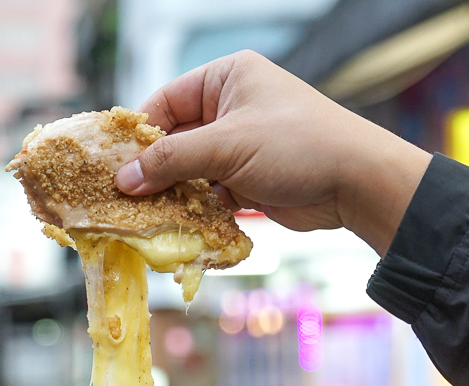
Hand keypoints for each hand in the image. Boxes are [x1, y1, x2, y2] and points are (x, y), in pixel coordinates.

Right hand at [115, 50, 431, 255]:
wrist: (356, 184)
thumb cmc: (296, 145)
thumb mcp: (227, 146)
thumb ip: (171, 161)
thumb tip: (124, 179)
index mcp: (226, 78)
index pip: (165, 102)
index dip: (138, 135)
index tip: (112, 165)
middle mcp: (231, 107)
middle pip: (174, 139)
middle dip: (153, 170)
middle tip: (123, 196)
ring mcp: (239, 146)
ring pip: (189, 171)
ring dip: (172, 194)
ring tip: (145, 215)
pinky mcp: (247, 179)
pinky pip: (208, 193)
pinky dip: (194, 208)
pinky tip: (178, 224)